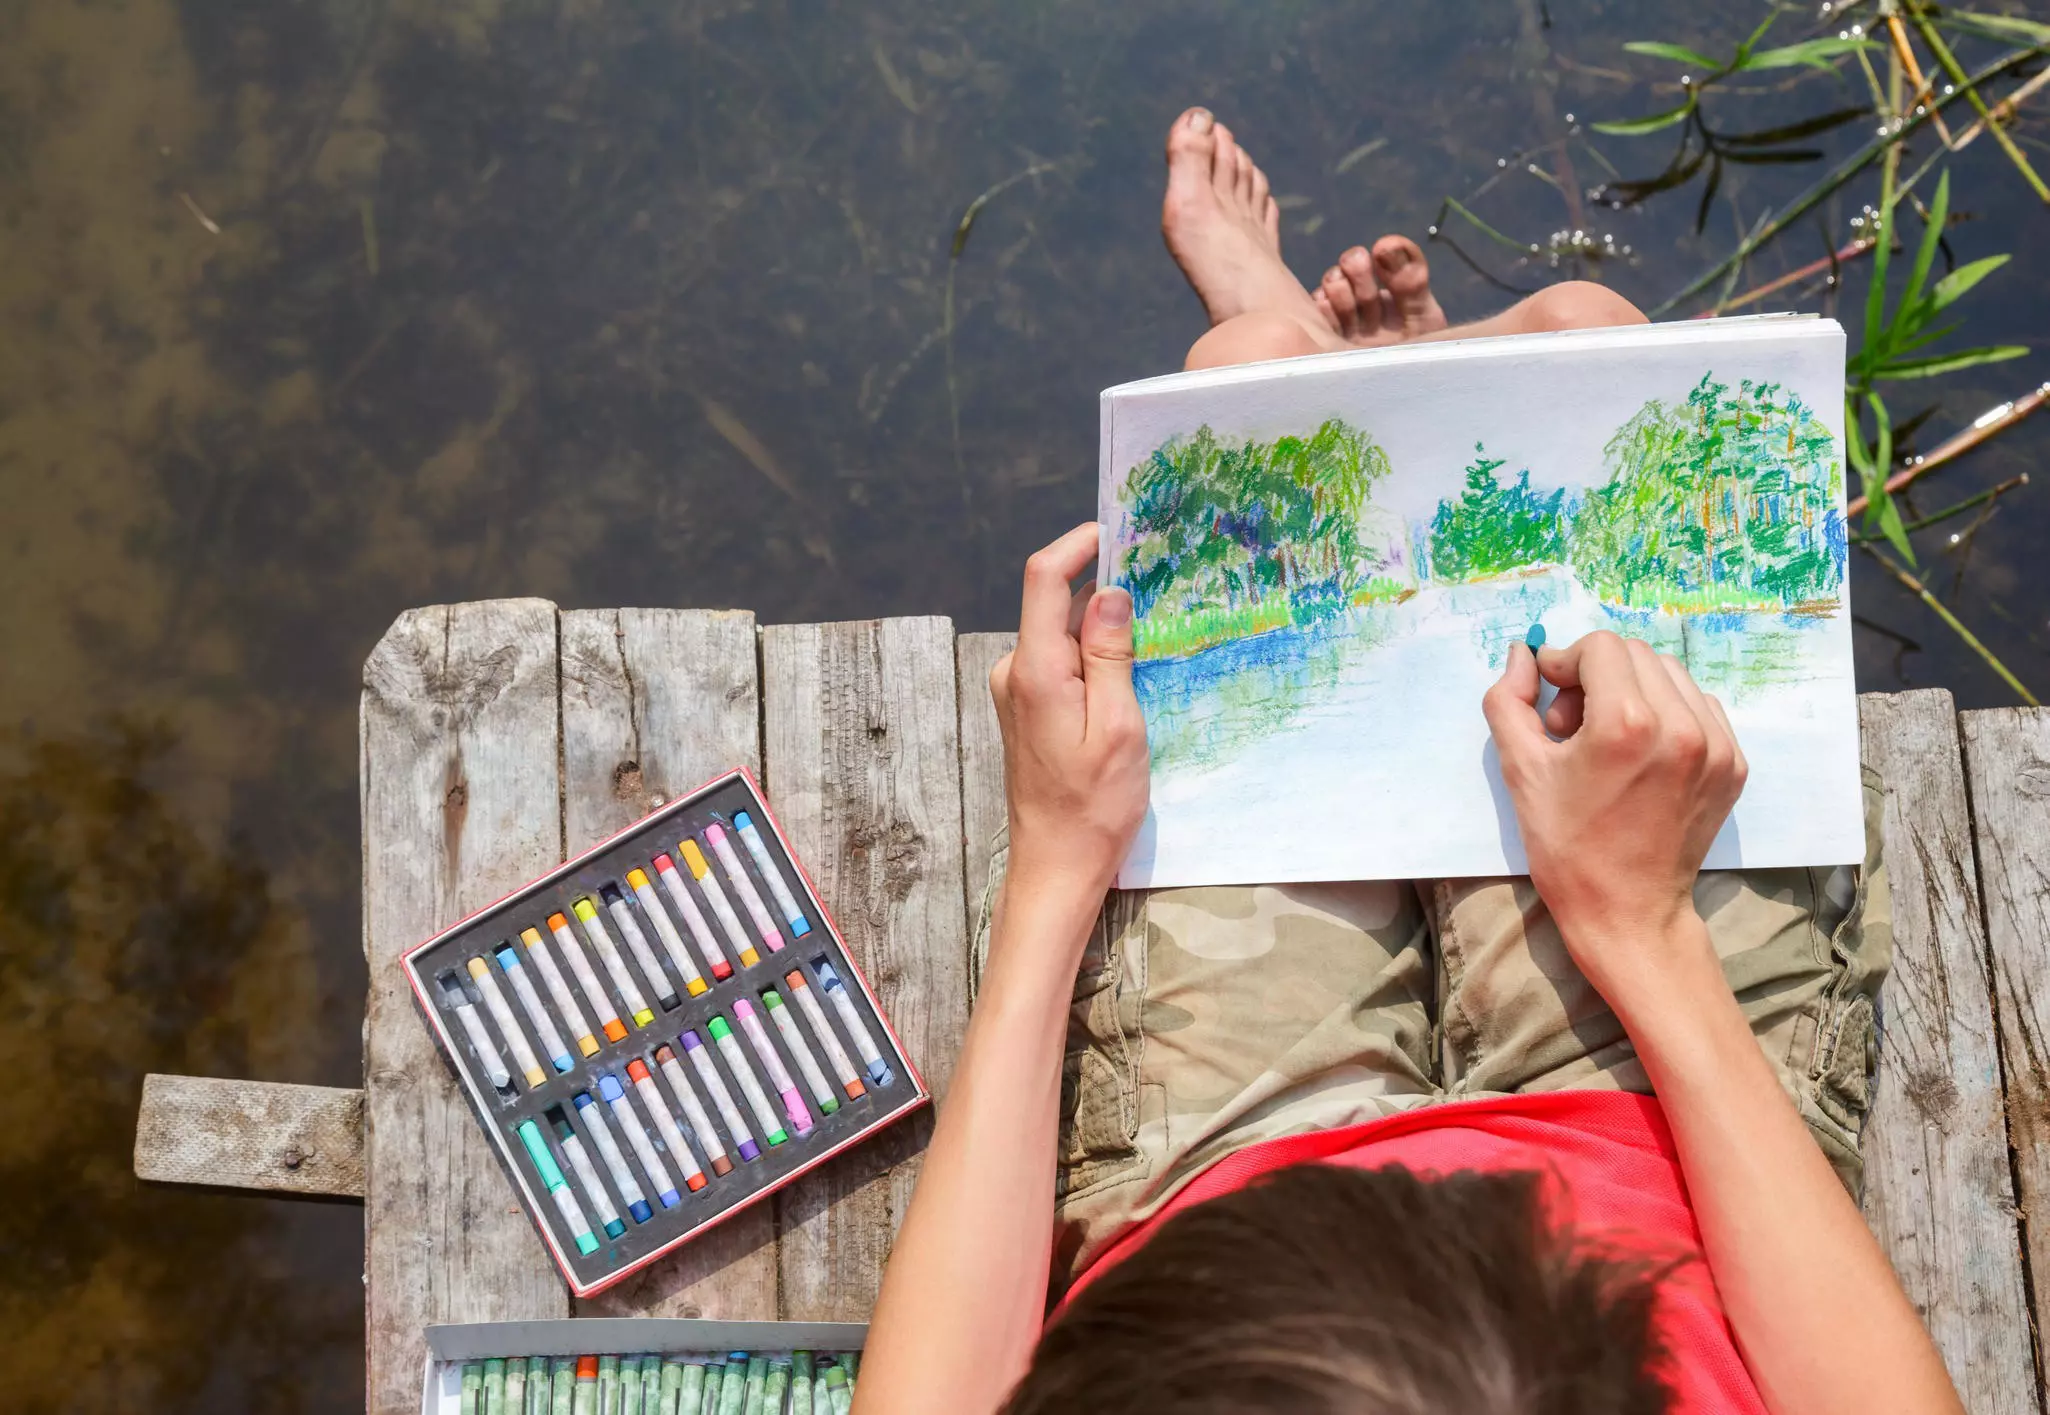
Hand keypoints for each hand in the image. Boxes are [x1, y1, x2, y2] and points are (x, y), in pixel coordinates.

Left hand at [989, 523, 1149, 901]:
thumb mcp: (1118, 727)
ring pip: (1062, 636)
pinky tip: (1131, 678)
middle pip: (1057, 605)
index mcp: (1035, 670)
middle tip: (1161, 590)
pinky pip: (1061, 664)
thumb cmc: (1093, 807)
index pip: (1044, 578)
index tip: (1117, 531)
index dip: (1077, 544)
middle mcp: (1015, 672)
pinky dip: (1094, 659)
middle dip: (1104, 592)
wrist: (1056, 867)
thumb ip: (1110, 655)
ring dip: (1103, 631)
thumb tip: (1109, 593)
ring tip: (1155, 639)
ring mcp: (1017, 692)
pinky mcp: (1028, 710)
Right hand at [1481, 630, 1746, 1005]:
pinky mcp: (1734, 764)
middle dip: (1596, 675)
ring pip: (1670, 675)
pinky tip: (1641, 752)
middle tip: (1571, 724)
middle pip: (1635, 654)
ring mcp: (1717, 745)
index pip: (1599, 647)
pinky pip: (1698, 706)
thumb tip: (1523, 654)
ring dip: (1632, 689)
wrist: (1628, 911)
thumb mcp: (1520, 771)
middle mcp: (1681, 726)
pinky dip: (1666, 712)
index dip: (1565, 662)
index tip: (1549, 696)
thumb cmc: (1567, 846)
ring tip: (1608, 738)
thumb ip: (1509, 700)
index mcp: (1626, 724)